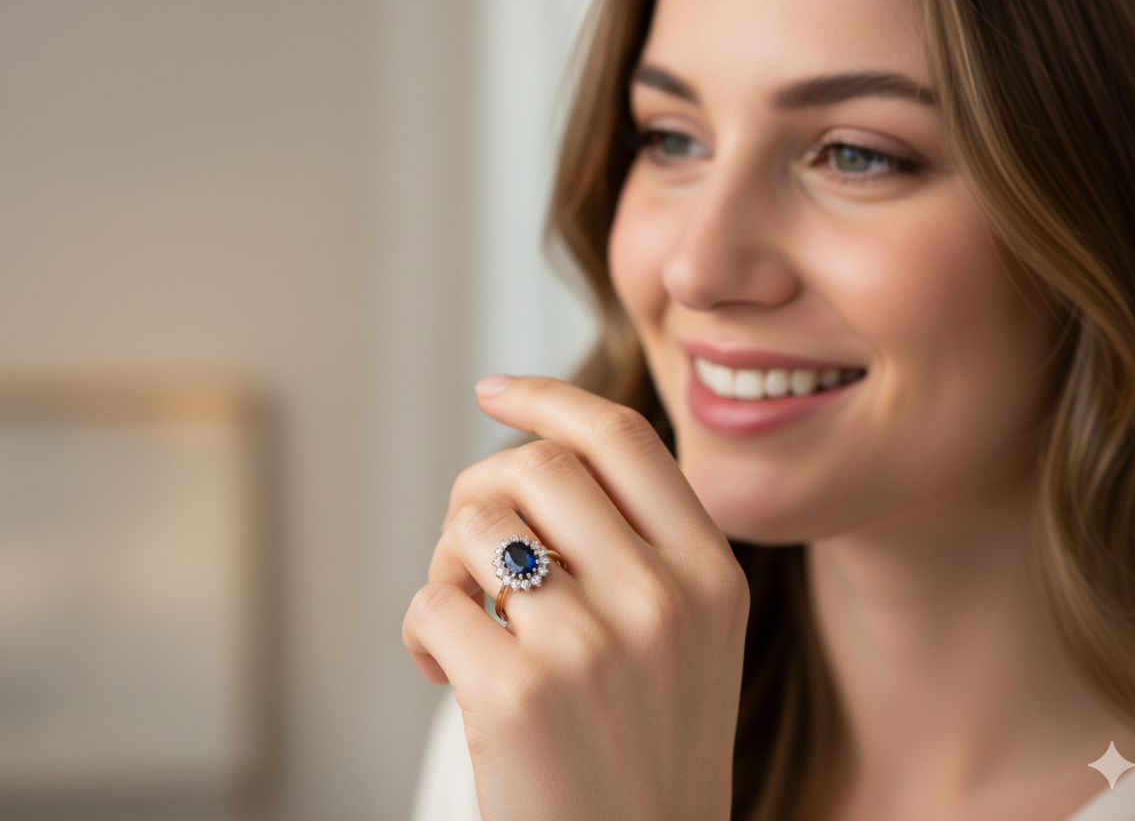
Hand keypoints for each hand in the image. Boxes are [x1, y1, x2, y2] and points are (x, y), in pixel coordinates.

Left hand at [402, 376, 749, 820]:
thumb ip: (641, 544)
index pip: (622, 439)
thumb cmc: (648, 748)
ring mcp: (591, 645)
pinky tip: (439, 669)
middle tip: (468, 550)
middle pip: (535, 468)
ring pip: (475, 523)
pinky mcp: (518, 695)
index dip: (548, 397)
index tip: (494, 389)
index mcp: (710, 574)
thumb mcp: (690, 636)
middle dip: (480, 492)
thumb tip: (532, 456)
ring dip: (446, 560)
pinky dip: (421, 627)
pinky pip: (431, 600)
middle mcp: (661, 598)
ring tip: (461, 615)